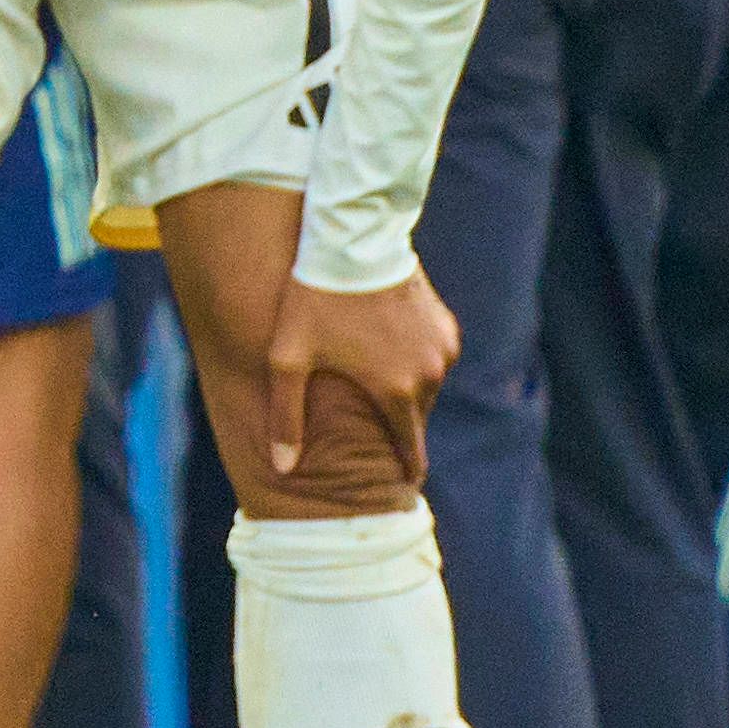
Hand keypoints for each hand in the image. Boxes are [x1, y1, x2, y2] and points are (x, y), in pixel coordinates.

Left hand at [263, 264, 459, 486]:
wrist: (352, 242)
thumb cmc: (313, 302)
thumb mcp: (288, 360)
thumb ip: (286, 417)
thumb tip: (282, 470)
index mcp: (395, 391)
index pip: (409, 448)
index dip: (405, 467)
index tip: (404, 484)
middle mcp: (428, 374)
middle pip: (415, 416)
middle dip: (397, 424)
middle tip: (376, 429)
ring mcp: (442, 348)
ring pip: (426, 387)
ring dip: (406, 390)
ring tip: (376, 385)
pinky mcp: (446, 325)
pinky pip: (433, 358)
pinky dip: (415, 361)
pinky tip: (388, 352)